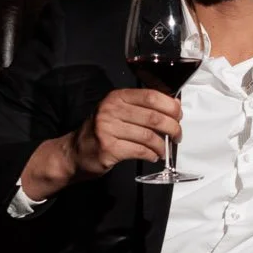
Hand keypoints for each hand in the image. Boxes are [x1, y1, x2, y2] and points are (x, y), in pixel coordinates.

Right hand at [20, 87, 181, 199]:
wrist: (74, 153)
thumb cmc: (100, 132)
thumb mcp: (116, 112)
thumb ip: (140, 108)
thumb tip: (172, 108)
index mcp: (117, 97)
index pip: (151, 96)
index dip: (170, 106)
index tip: (178, 115)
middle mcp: (111, 110)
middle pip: (154, 117)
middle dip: (172, 128)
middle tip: (177, 135)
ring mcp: (108, 129)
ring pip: (149, 136)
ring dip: (162, 145)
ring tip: (164, 150)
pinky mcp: (109, 148)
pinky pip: (140, 151)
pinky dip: (152, 155)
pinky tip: (153, 156)